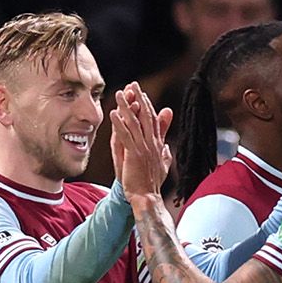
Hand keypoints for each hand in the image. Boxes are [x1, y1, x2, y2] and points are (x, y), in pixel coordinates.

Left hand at [110, 84, 172, 199]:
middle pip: (146, 116)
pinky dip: (119, 123)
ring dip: (127, 106)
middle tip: (133, 84)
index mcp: (158, 145)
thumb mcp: (161, 164)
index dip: (148, 106)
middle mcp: (152, 143)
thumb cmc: (152, 184)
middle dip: (139, 99)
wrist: (147, 198)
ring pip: (135, 122)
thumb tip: (167, 143)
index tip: (142, 94)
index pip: (154, 120)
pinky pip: (125, 135)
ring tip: (119, 94)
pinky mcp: (134, 155)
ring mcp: (143, 148)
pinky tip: (114, 113)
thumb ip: (164, 151)